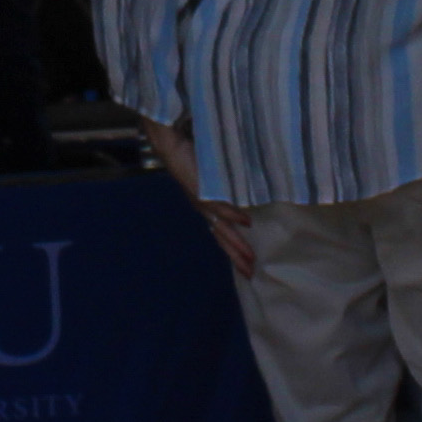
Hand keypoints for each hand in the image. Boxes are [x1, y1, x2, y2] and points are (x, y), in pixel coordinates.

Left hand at [137, 125, 256, 278]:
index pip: (221, 234)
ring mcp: (203, 201)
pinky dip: (234, 215)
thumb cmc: (190, 159)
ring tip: (251, 257)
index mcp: (205, 208)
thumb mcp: (210, 178)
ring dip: (237, 243)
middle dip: (236, 256)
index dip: (233, 251)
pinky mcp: (202, 190)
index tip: (246, 267)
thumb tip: (243, 197)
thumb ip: (223, 190)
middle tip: (250, 273)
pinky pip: (221, 206)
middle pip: (222, 237)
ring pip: (223, 228)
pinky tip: (247, 222)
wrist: (170, 148)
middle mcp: (203, 209)